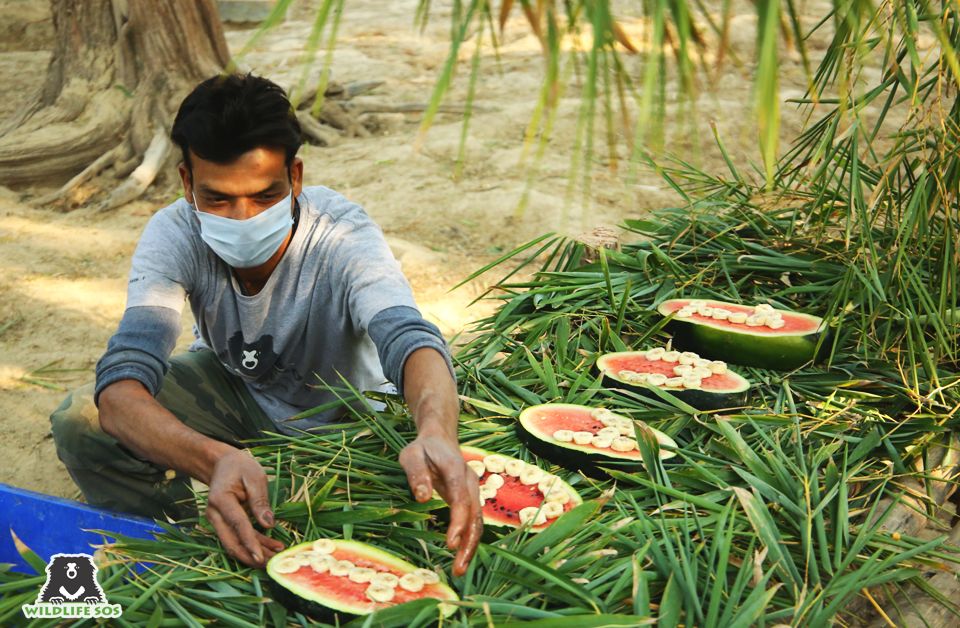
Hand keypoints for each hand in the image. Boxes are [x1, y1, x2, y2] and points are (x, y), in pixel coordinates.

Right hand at [206, 447, 283, 566]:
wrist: (223, 464)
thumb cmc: (240, 467)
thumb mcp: (254, 476)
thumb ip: (260, 500)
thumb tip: (269, 525)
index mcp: (220, 499)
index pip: (237, 525)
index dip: (250, 542)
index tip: (261, 557)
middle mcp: (214, 514)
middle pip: (231, 542)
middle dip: (251, 556)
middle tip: (273, 563)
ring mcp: (217, 521)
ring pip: (234, 544)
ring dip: (254, 553)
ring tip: (277, 557)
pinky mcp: (224, 525)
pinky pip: (237, 538)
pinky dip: (253, 544)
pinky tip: (272, 547)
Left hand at [399, 432, 482, 575]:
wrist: (440, 438)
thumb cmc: (423, 448)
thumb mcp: (411, 454)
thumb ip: (416, 474)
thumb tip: (422, 498)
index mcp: (456, 470)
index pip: (462, 499)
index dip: (458, 522)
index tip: (450, 543)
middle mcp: (469, 482)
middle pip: (475, 515)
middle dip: (468, 543)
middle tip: (457, 569)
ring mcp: (472, 491)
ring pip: (477, 521)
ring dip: (470, 546)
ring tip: (459, 570)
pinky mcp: (469, 499)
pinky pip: (473, 521)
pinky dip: (469, 540)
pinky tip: (460, 557)